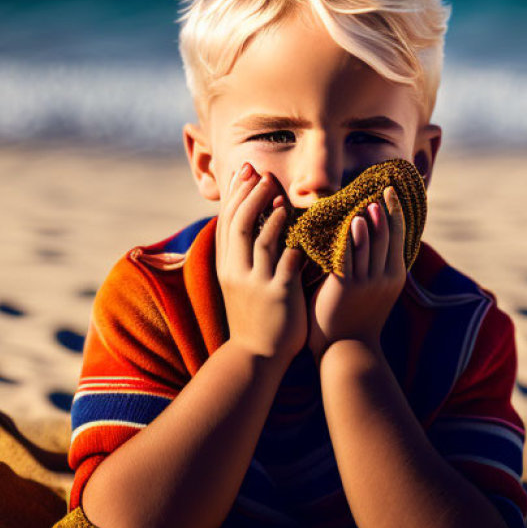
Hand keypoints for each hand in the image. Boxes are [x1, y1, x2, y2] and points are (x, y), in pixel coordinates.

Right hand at [216, 162, 306, 361]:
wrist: (256, 357)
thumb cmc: (254, 319)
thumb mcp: (240, 285)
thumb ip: (244, 257)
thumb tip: (251, 224)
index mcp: (227, 267)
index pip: (227, 222)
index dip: (235, 194)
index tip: (244, 171)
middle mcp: (237, 272)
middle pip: (238, 224)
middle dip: (249, 195)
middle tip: (261, 173)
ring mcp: (256, 283)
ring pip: (258, 239)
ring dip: (267, 212)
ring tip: (278, 193)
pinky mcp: (278, 294)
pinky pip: (285, 261)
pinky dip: (290, 240)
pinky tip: (299, 226)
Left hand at [308, 186, 405, 361]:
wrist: (346, 349)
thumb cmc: (356, 319)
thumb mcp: (375, 292)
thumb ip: (374, 266)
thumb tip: (370, 239)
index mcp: (394, 276)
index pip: (398, 236)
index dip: (395, 212)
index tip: (390, 191)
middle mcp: (384, 277)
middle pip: (387, 235)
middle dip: (384, 210)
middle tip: (380, 188)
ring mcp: (367, 282)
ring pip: (371, 243)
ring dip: (370, 220)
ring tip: (367, 201)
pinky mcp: (347, 287)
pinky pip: (351, 256)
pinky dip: (353, 238)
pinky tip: (353, 222)